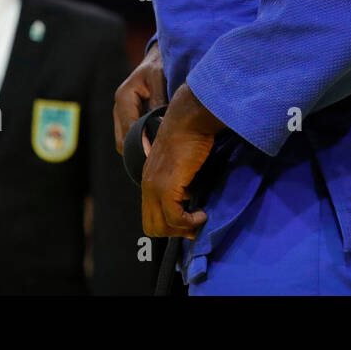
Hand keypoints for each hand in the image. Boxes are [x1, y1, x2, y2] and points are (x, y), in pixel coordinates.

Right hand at [113, 41, 166, 154]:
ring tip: (158, 157)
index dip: (141, 144)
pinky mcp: (128, 118)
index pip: (128, 129)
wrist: (157, 58)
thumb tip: (159, 126)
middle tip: (158, 161)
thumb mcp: (159, 79)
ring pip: (125, 141)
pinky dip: (141, 143)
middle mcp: (119, 108)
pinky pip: (131, 136)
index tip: (156, 154)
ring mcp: (122, 114)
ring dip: (139, 148)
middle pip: (122, 141)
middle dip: (138, 151)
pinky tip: (157, 147)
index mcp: (124, 97)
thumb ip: (158, 101)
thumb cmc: (159, 65)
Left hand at [141, 82, 225, 238]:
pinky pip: (174, 217)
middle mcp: (148, 185)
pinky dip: (189, 222)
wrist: (189, 118)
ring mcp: (155, 186)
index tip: (190, 221)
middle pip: (152, 227)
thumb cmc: (191, 134)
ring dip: (182, 229)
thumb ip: (179, 179)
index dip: (171, 224)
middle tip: (195, 225)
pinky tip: (202, 214)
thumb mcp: (181, 162)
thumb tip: (189, 196)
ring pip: (160, 226)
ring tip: (199, 220)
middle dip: (175, 232)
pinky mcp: (167, 185)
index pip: (151, 216)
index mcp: (149, 179)